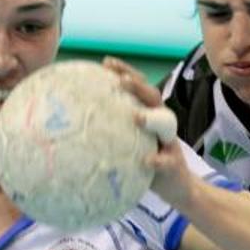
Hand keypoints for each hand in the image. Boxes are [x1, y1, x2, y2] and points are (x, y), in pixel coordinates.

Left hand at [102, 56, 195, 208]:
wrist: (174, 186)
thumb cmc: (143, 163)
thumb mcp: (125, 143)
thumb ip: (109, 130)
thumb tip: (74, 122)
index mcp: (148, 114)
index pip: (137, 86)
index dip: (124, 72)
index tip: (105, 63)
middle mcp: (161, 122)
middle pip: (152, 96)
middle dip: (137, 85)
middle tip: (120, 81)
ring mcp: (170, 141)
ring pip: (164, 122)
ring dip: (150, 119)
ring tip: (137, 117)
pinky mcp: (174, 162)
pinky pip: (166, 160)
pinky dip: (157, 160)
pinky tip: (147, 160)